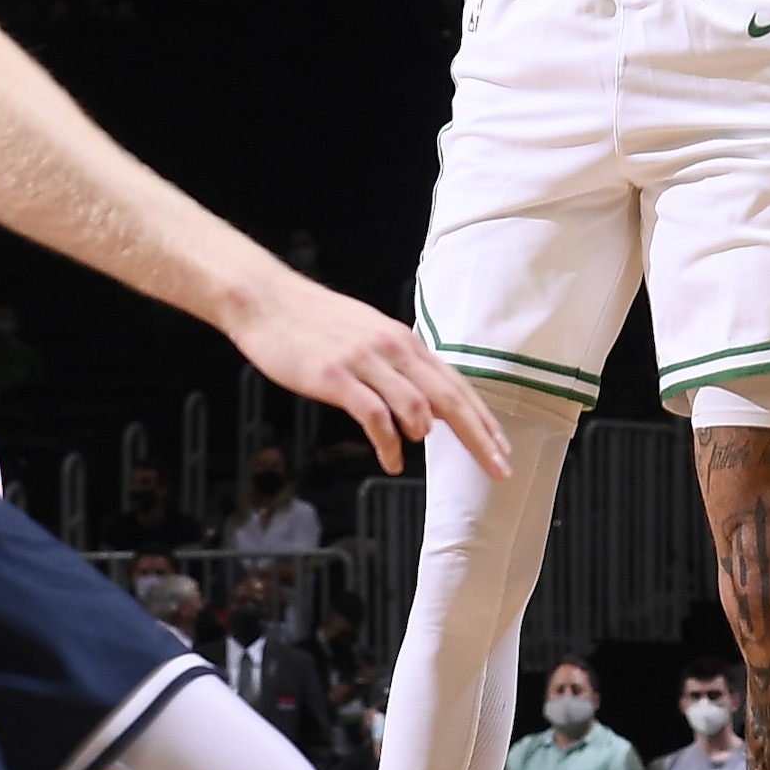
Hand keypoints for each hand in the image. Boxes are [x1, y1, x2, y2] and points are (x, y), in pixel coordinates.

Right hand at [229, 268, 508, 478]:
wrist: (267, 301)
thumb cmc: (314, 322)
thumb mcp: (368, 336)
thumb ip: (400, 369)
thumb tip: (428, 409)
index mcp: (404, 341)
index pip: (456, 386)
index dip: (484, 420)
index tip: (502, 448)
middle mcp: (393, 349)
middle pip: (449, 398)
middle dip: (479, 437)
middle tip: (497, 468)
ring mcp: (365, 361)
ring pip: (416, 405)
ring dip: (425, 434)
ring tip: (419, 449)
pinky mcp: (336, 376)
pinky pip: (374, 415)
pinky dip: (389, 442)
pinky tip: (391, 460)